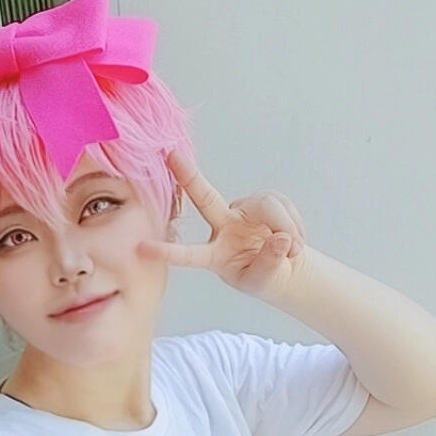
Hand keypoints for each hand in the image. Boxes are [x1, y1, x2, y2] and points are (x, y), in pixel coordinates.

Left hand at [139, 151, 306, 299]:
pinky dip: (294, 224)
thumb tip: (280, 238)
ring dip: (285, 226)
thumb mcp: (264, 280)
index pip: (189, 254)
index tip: (141, 248)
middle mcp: (223, 227)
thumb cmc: (265, 277)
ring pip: (266, 205)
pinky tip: (295, 239)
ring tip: (294, 250)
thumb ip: (268, 263)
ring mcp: (243, 211)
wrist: (286, 266)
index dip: (168, 252)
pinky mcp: (264, 201)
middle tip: (171, 155)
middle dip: (189, 176)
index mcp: (214, 255)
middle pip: (205, 198)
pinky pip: (282, 205)